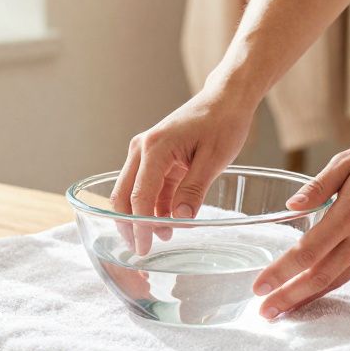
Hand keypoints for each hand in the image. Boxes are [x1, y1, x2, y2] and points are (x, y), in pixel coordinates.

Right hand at [110, 90, 254, 253]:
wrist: (227, 99)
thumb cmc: (223, 123)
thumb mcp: (214, 159)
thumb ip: (194, 190)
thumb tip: (179, 220)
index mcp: (154, 148)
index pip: (139, 196)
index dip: (140, 226)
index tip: (144, 248)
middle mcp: (142, 149)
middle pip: (123, 195)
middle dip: (129, 225)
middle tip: (142, 251)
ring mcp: (146, 152)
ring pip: (133, 192)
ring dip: (144, 216)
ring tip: (164, 237)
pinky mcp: (156, 157)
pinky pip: (149, 187)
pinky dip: (155, 206)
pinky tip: (170, 221)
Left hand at [252, 123, 349, 318]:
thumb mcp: (348, 160)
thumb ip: (317, 187)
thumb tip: (289, 207)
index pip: (307, 252)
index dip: (281, 273)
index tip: (259, 287)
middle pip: (320, 276)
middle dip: (290, 297)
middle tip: (264, 313)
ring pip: (338, 280)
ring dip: (309, 298)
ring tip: (284, 310)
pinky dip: (332, 285)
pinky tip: (315, 291)